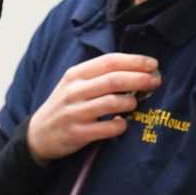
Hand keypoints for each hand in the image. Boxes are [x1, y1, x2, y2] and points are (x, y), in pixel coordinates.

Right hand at [27, 53, 160, 164]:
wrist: (39, 133)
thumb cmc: (65, 105)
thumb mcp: (75, 84)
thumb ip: (99, 76)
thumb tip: (137, 70)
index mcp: (76, 74)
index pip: (109, 61)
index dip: (135, 61)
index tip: (153, 64)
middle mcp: (74, 90)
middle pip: (114, 80)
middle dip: (140, 79)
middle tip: (156, 81)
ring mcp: (75, 112)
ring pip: (112, 102)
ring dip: (131, 102)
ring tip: (135, 103)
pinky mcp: (78, 133)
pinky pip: (107, 127)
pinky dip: (120, 124)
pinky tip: (122, 123)